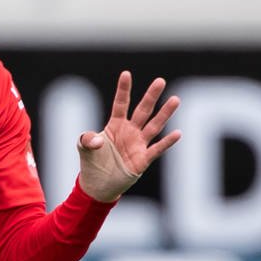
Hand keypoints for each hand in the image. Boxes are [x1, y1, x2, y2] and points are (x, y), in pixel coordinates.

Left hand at [76, 71, 181, 202]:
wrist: (98, 186)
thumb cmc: (92, 163)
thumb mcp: (84, 148)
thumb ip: (86, 139)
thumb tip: (99, 140)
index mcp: (116, 125)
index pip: (120, 104)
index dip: (123, 90)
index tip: (126, 74)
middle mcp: (130, 131)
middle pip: (143, 111)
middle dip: (151, 96)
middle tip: (160, 81)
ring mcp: (138, 144)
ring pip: (154, 126)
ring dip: (164, 114)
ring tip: (175, 100)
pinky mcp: (143, 160)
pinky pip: (157, 149)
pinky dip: (167, 142)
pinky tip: (177, 133)